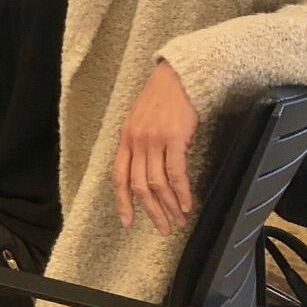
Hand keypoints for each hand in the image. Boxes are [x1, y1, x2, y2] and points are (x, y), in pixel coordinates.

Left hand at [112, 61, 198, 234]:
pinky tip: (187, 204)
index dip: (122, 200)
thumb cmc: (160, 100)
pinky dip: (182, 193)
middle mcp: (136, 141)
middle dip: (150, 211)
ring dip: (169, 206)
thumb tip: (141, 172)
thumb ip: (138, 145)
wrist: (177, 78)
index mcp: (125, 139)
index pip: (119, 176)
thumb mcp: (139, 121)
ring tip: (178, 220)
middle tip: (162, 228)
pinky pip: (176, 173)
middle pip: (139, 185)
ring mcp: (154, 140)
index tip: (127, 221)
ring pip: (157, 184)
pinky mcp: (174, 139)